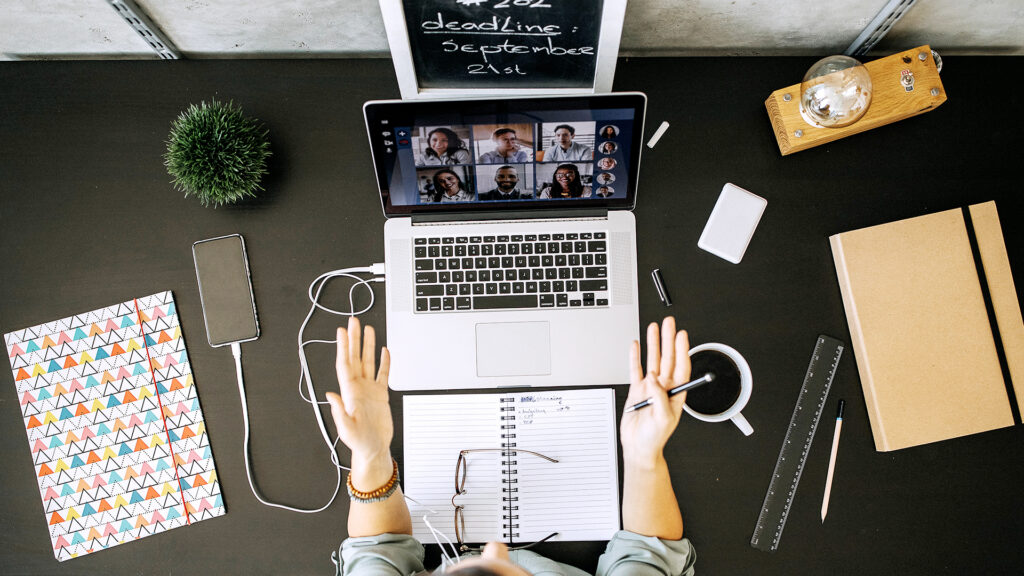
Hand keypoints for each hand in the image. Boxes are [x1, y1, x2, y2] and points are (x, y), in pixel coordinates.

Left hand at [326, 317, 392, 469]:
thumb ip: (339, 411)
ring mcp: (369, 390)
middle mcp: (358, 387)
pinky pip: (382, 374)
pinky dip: (384, 362)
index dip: (343, 347)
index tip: (342, 332)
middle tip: (353, 322)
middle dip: (354, 339)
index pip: (345, 364)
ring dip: (367, 346)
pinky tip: (384, 351)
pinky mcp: (380, 395)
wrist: (373, 450)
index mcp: (349, 392)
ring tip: (368, 330)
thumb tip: (330, 395)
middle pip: (355, 357)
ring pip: (368, 362)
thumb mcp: (346, 429)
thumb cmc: (359, 442)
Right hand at [620, 317, 690, 467]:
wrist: (638, 447)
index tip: (682, 335)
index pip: (681, 366)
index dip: (682, 349)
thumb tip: (653, 378)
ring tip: (653, 328)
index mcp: (676, 394)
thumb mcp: (663, 418)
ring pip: (653, 360)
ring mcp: (650, 388)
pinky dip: (635, 357)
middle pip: (668, 358)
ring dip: (653, 343)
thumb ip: (660, 397)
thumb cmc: (655, 438)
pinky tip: (636, 346)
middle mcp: (664, 387)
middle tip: (669, 323)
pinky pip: (636, 370)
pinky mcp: (637, 391)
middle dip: (668, 339)